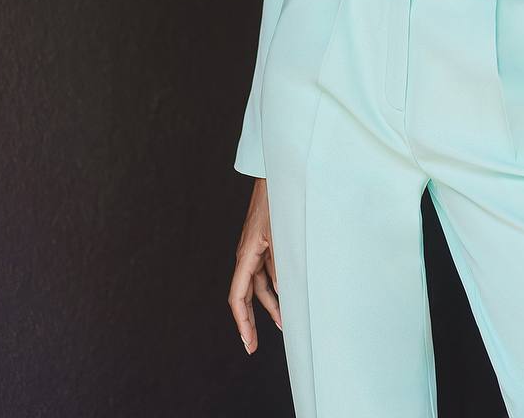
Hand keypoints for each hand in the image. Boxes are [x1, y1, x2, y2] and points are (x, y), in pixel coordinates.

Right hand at [227, 178, 282, 352]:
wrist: (276, 177)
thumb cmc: (276, 201)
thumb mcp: (280, 234)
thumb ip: (281, 264)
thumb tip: (282, 291)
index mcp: (247, 255)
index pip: (238, 297)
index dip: (242, 322)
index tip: (248, 342)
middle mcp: (247, 255)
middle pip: (246, 296)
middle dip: (250, 321)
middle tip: (253, 345)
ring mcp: (254, 250)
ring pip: (258, 285)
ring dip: (269, 304)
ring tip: (282, 323)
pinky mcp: (263, 244)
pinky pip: (265, 271)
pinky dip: (274, 286)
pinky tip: (285, 296)